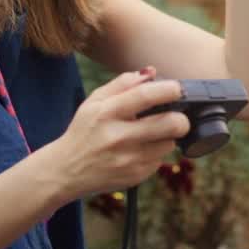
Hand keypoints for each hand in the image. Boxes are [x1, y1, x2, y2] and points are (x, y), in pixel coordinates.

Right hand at [49, 68, 190, 198]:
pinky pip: (160, 160)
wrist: (66, 171)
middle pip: (170, 124)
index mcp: (106, 113)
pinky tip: (139, 150)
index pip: (145, 96)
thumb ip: (122, 84)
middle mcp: (118, 137)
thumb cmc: (84, 130)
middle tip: (178, 115)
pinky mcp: (135, 176)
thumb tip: (151, 72)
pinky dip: (155, 152)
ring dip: (166, 136)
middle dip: (181, 118)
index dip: (169, 89)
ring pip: (169, 143)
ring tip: (151, 133)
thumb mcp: (94, 102)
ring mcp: (128, 159)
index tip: (177, 88)